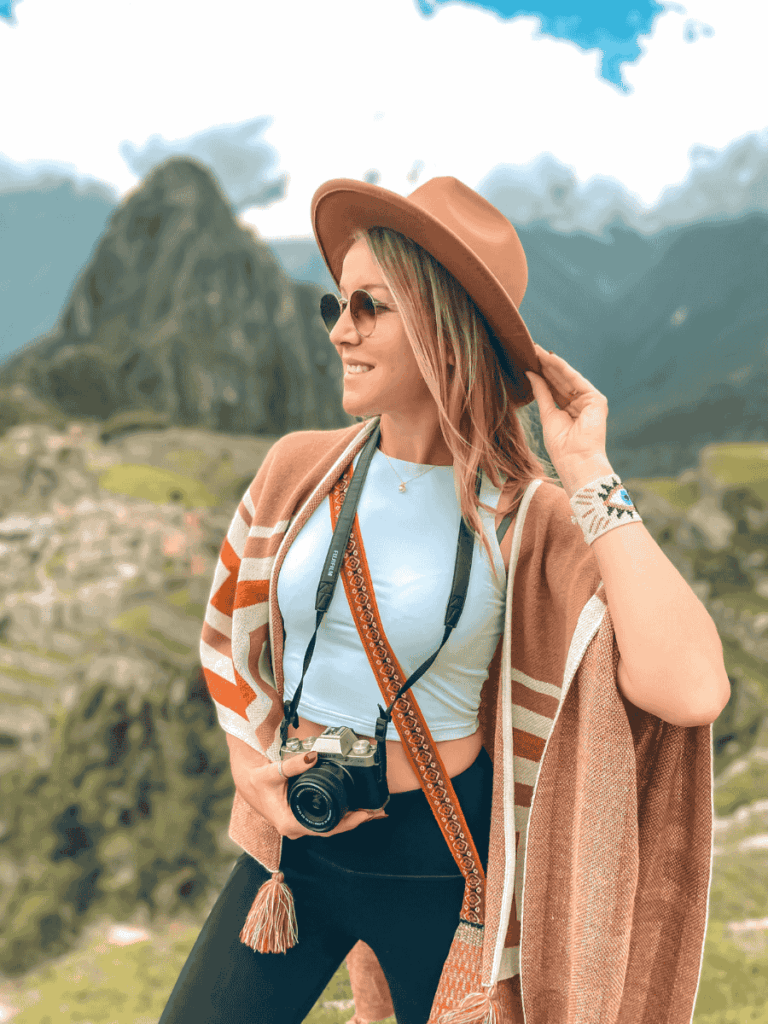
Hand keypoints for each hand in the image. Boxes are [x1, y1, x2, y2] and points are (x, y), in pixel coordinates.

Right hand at [244, 751, 387, 839]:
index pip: (326, 830)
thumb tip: (312, 756)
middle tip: (376, 812)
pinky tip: (353, 810)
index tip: (364, 815)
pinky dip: (341, 817)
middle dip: (355, 822)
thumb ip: (293, 764)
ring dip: (350, 820)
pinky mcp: (301, 819)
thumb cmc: (258, 781)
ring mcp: (299, 825)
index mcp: (289, 822)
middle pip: (332, 830)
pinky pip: (324, 821)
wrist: (248, 783)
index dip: (348, 823)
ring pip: (329, 827)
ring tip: (371, 811)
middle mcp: (295, 828)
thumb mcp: (273, 772)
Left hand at [524, 343, 608, 476]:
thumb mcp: (547, 414)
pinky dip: (563, 369)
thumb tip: (529, 374)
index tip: (528, 361)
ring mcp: (590, 401)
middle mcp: (581, 404)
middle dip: (545, 366)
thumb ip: (541, 392)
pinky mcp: (596, 399)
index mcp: (570, 410)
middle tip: (530, 349)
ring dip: (552, 364)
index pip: (554, 388)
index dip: (542, 374)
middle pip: (560, 381)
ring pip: (567, 378)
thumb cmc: (561, 446)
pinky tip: (550, 359)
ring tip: (536, 351)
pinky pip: (576, 380)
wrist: (575, 460)